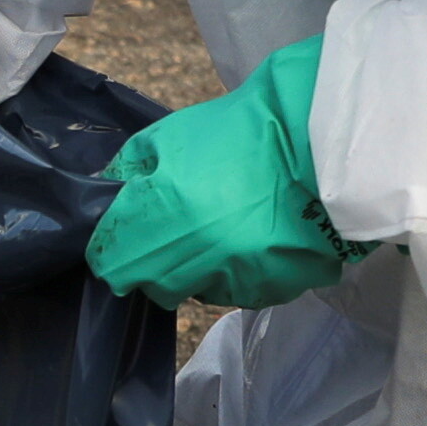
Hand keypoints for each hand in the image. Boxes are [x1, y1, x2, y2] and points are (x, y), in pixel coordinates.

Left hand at [88, 37, 362, 310]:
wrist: (317, 141)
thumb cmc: (236, 133)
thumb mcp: (168, 137)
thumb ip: (128, 172)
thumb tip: (109, 197)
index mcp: (161, 218)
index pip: (110, 266)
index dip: (112, 251)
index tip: (125, 236)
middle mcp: (194, 260)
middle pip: (151, 286)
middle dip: (154, 263)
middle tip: (178, 230)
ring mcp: (236, 279)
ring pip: (198, 292)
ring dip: (199, 271)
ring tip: (224, 229)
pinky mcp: (272, 289)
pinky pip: (242, 291)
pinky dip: (241, 272)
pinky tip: (256, 237)